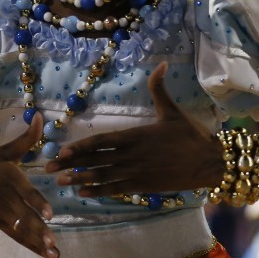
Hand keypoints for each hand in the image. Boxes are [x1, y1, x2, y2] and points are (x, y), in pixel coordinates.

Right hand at [0, 117, 58, 257]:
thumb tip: (38, 115)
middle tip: (54, 244)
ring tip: (53, 254)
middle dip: (40, 231)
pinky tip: (41, 251)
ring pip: (20, 228)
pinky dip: (27, 243)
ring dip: (36, 242)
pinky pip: (13, 233)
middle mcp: (4, 195)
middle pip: (24, 215)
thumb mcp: (1, 149)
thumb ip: (25, 139)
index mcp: (8, 175)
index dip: (37, 203)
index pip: (25, 191)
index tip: (50, 214)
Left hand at [46, 63, 223, 196]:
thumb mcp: (172, 110)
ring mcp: (136, 172)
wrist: (209, 163)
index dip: (79, 147)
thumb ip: (159, 88)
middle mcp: (131, 155)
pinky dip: (99, 191)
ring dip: (80, 180)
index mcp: (135, 135)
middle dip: (71, 165)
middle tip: (48, 169)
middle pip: (95, 160)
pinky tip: (84, 194)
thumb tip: (161, 64)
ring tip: (61, 183)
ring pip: (102, 177)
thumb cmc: (190, 136)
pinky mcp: (143, 186)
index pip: (100, 141)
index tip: (61, 152)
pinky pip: (116, 190)